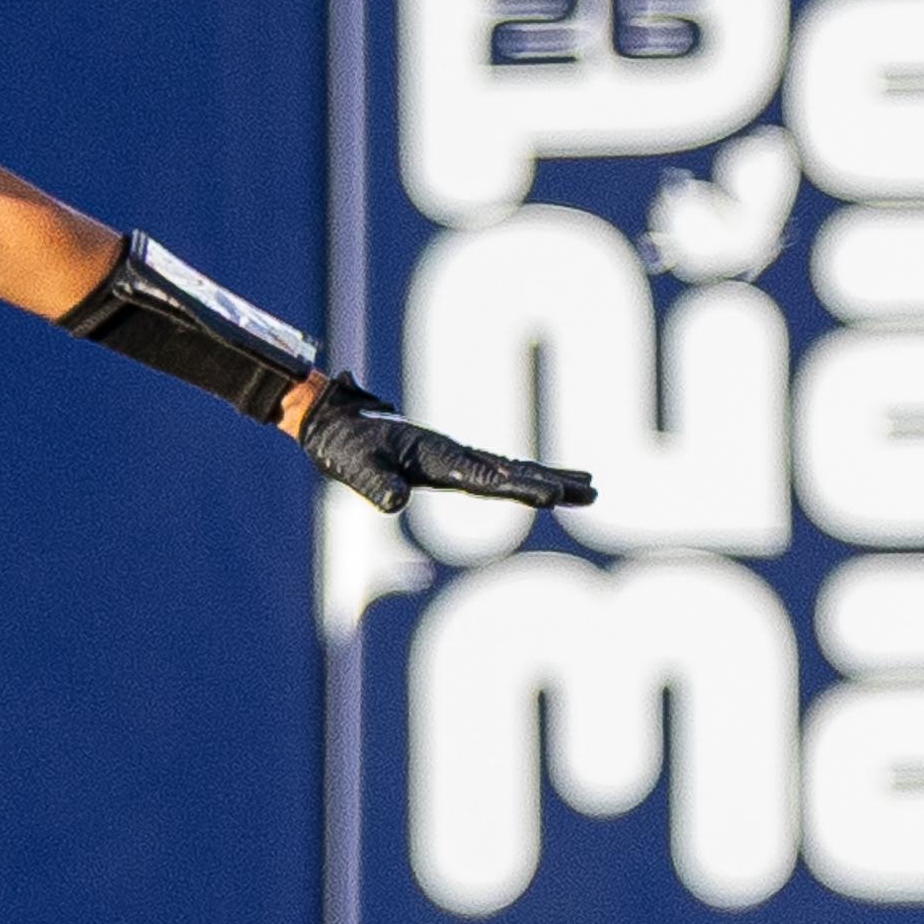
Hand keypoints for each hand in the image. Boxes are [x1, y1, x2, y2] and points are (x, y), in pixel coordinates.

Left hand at [299, 373, 597, 516]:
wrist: (331, 421)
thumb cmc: (342, 446)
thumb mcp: (354, 468)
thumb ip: (375, 485)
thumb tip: (394, 502)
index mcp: (435, 457)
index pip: (485, 477)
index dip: (519, 488)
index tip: (552, 495)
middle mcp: (451, 453)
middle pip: (511, 470)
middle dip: (551, 482)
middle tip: (592, 492)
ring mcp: (452, 455)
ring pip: (510, 467)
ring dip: (548, 477)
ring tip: (588, 488)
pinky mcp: (448, 459)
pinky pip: (495, 468)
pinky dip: (523, 474)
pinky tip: (544, 482)